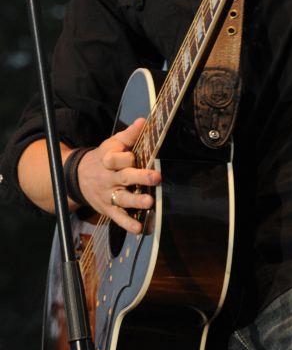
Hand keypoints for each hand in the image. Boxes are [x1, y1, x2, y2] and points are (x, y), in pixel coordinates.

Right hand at [76, 118, 161, 233]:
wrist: (78, 177)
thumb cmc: (103, 157)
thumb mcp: (113, 143)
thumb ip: (129, 134)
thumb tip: (144, 120)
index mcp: (108, 160)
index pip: (116, 159)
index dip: (125, 158)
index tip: (133, 156)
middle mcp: (108, 178)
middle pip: (124, 177)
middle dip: (140, 177)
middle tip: (155, 177)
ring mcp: (108, 194)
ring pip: (122, 199)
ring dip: (136, 201)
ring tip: (149, 203)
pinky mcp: (108, 208)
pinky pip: (118, 217)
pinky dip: (127, 224)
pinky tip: (139, 229)